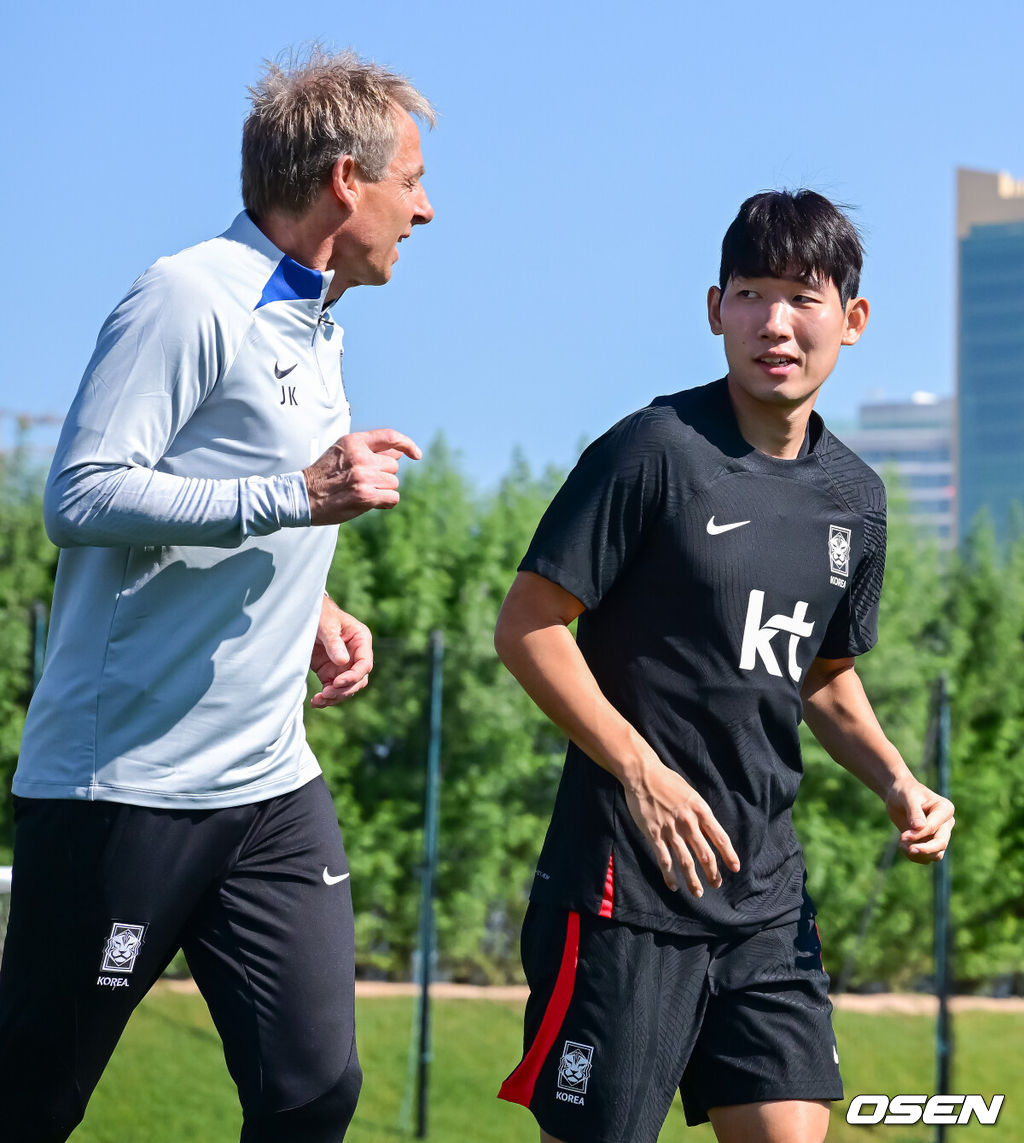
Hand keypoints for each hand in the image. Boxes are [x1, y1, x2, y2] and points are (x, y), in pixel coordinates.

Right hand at [304, 429, 421, 524]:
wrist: (303, 495)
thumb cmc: (324, 475)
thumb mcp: (342, 452)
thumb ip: (370, 449)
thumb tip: (400, 451)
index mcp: (354, 441)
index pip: (389, 436)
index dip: (407, 444)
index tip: (416, 454)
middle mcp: (360, 456)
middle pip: (393, 466)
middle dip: (384, 475)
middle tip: (363, 481)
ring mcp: (363, 476)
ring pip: (393, 483)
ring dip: (383, 489)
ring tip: (361, 490)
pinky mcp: (365, 496)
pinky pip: (392, 498)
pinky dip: (386, 502)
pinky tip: (370, 502)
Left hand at [309, 596, 372, 706]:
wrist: (305, 614)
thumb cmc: (320, 614)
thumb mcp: (326, 625)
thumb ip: (334, 642)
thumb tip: (343, 661)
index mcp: (361, 640)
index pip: (364, 664)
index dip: (354, 676)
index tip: (337, 682)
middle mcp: (355, 655)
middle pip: (358, 680)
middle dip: (344, 690)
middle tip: (326, 693)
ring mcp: (344, 666)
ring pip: (346, 689)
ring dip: (334, 697)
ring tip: (318, 700)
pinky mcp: (330, 673)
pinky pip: (333, 690)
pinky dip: (326, 698)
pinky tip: (315, 702)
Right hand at [623, 758, 740, 895]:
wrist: (643, 774)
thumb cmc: (668, 781)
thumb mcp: (691, 793)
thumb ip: (700, 812)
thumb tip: (710, 830)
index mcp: (700, 811)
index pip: (720, 837)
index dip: (729, 855)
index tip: (735, 868)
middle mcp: (688, 822)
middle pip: (705, 854)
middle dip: (713, 872)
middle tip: (716, 884)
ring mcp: (671, 829)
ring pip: (686, 861)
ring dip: (693, 880)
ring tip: (698, 892)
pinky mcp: (654, 833)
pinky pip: (664, 859)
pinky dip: (669, 875)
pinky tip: (673, 886)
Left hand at [885, 776, 954, 862]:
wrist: (898, 796)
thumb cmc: (905, 792)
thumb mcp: (908, 797)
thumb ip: (914, 811)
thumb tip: (919, 827)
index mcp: (945, 809)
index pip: (934, 828)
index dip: (919, 834)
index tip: (903, 836)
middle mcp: (947, 824)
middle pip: (941, 844)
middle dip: (924, 850)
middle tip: (907, 849)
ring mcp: (940, 835)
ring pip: (936, 854)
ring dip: (918, 854)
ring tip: (901, 844)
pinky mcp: (931, 843)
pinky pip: (928, 857)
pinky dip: (915, 856)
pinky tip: (903, 846)